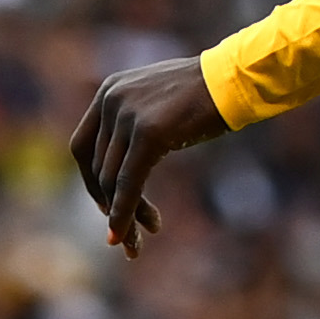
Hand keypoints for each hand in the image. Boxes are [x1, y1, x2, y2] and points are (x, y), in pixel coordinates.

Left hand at [70, 56, 231, 258]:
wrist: (237, 79)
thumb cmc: (209, 94)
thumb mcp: (160, 103)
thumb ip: (136, 122)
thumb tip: (128, 161)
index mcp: (109, 91)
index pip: (83, 147)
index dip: (92, 183)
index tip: (107, 207)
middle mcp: (110, 100)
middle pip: (96, 168)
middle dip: (109, 206)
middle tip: (126, 234)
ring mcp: (127, 115)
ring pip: (111, 181)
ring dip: (123, 216)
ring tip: (139, 239)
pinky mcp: (148, 133)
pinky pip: (128, 183)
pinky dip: (124, 213)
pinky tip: (126, 236)